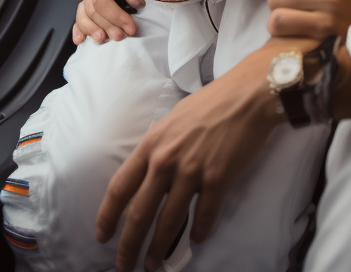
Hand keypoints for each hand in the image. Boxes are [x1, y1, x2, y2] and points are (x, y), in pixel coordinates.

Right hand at [72, 0, 143, 44]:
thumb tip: (136, 3)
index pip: (102, 0)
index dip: (116, 16)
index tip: (131, 27)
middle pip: (92, 11)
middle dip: (108, 26)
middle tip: (122, 36)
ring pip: (83, 17)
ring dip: (93, 31)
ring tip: (104, 39)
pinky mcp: (86, 7)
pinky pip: (79, 19)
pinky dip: (78, 30)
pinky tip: (80, 40)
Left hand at [95, 38, 304, 271]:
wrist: (248, 95)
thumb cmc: (212, 102)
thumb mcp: (173, 119)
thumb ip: (159, 147)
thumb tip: (149, 171)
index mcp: (152, 144)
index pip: (120, 188)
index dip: (107, 217)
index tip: (102, 236)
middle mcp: (166, 161)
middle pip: (139, 214)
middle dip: (129, 246)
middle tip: (124, 265)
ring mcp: (192, 172)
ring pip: (169, 223)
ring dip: (159, 248)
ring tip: (154, 264)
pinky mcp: (218, 180)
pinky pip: (204, 216)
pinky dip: (199, 232)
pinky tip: (197, 239)